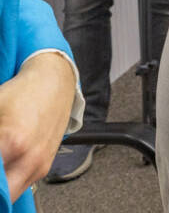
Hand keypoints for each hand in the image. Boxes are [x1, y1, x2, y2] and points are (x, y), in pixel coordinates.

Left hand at [0, 52, 75, 200]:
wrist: (55, 82)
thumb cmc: (23, 92)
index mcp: (13, 141)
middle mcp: (31, 158)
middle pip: (0, 193)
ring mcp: (40, 165)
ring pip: (9, 194)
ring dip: (0, 184)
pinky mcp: (44, 167)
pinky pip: (19, 186)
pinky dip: (7, 182)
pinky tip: (3, 164)